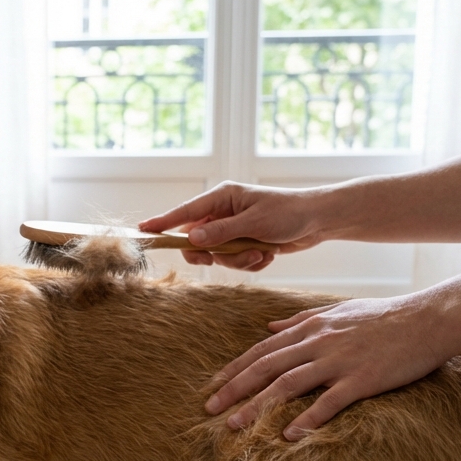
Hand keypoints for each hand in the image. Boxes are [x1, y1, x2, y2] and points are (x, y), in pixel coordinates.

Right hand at [139, 181, 329, 270]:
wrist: (318, 221)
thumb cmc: (288, 213)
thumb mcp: (254, 223)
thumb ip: (221, 232)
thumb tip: (191, 239)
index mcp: (222, 197)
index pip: (185, 212)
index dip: (163, 222)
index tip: (143, 230)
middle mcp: (223, 212)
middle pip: (197, 240)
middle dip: (212, 254)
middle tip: (217, 259)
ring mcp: (233, 229)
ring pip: (217, 256)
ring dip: (238, 260)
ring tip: (261, 252)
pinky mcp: (243, 243)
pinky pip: (234, 262)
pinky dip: (250, 263)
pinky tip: (267, 254)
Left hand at [204, 296, 454, 439]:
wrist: (428, 319)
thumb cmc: (384, 315)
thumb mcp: (337, 310)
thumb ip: (301, 319)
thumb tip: (269, 326)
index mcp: (310, 327)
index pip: (262, 349)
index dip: (235, 368)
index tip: (214, 385)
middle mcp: (317, 342)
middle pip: (265, 367)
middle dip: (234, 389)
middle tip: (209, 409)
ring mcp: (338, 361)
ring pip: (286, 385)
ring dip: (257, 407)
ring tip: (235, 427)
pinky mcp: (361, 380)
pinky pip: (327, 402)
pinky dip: (306, 420)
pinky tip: (288, 437)